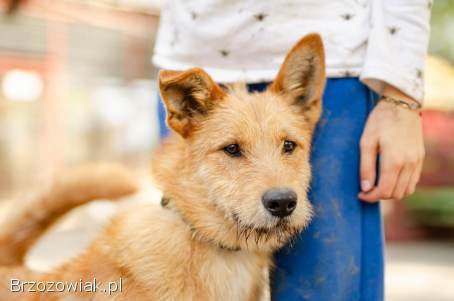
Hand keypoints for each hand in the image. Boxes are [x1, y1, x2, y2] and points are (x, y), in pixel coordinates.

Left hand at [358, 86, 424, 201]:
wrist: (401, 104)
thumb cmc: (380, 121)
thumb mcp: (366, 142)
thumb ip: (366, 167)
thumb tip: (365, 188)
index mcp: (394, 160)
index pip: (384, 191)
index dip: (370, 197)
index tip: (360, 194)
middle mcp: (409, 163)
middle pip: (396, 194)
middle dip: (379, 196)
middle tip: (366, 191)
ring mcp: (417, 161)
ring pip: (407, 190)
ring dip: (392, 193)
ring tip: (377, 186)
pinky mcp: (420, 158)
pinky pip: (413, 181)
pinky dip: (402, 186)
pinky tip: (390, 180)